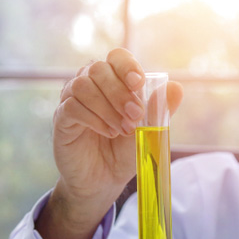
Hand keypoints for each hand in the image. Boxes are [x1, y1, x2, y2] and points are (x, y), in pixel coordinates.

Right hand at [37, 48, 182, 238]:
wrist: (104, 181)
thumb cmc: (125, 152)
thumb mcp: (148, 131)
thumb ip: (160, 110)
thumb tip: (176, 88)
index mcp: (113, 82)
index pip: (116, 57)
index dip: (126, 66)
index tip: (138, 84)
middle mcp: (90, 85)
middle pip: (98, 69)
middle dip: (119, 91)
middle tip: (135, 116)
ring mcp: (72, 100)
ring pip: (82, 85)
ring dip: (107, 107)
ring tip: (122, 129)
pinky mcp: (61, 119)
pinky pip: (72, 106)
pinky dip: (93, 118)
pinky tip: (108, 132)